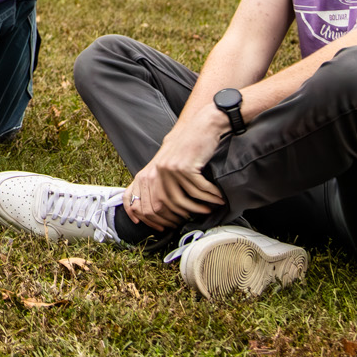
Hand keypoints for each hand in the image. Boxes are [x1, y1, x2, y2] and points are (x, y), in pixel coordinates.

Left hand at [124, 110, 228, 231]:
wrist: (199, 127)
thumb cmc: (183, 150)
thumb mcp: (164, 166)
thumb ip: (156, 184)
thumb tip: (153, 212)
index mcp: (147, 174)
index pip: (139, 204)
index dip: (149, 220)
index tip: (162, 228)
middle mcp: (155, 172)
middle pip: (162, 207)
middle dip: (177, 218)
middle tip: (190, 220)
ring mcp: (169, 169)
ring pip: (182, 201)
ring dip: (199, 208)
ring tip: (209, 208)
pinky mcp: (185, 166)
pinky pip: (199, 190)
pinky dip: (211, 196)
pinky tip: (218, 197)